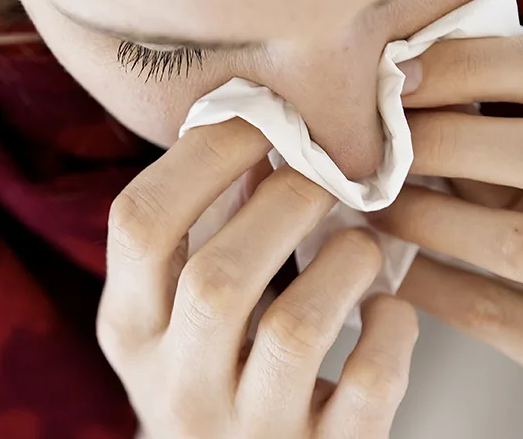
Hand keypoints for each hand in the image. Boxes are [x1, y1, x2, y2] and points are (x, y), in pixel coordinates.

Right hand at [99, 118, 419, 437]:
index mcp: (129, 329)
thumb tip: (256, 119)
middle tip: (330, 174)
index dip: (205, 152)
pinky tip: (388, 313)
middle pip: (219, 278)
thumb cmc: (219, 374)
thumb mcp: (180, 310)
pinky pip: (368, 384)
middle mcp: (174, 386)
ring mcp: (247, 432)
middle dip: (288, 204)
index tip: (263, 116)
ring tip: (360, 244)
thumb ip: (206, 227)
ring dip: (345, 264)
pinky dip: (393, 331)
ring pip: (297, 330)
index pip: (137, 222)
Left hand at [375, 33, 522, 438]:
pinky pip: (494, 314)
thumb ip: (497, 114)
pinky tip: (382, 267)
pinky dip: (426, 283)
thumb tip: (395, 63)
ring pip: (522, 241)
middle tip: (369, 144)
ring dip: (426, 215)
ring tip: (366, 203)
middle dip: (446, 140)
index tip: (392, 74)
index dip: (471, 62)